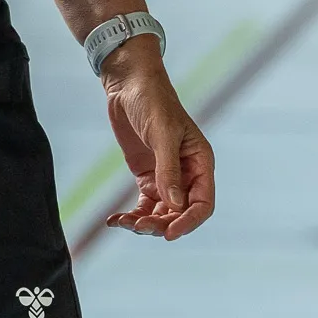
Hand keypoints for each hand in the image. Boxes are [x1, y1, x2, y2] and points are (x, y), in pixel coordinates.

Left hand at [99, 36, 214, 239]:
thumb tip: (174, 205)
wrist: (129, 84)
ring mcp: (166, 176)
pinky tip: (115, 220)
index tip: (169, 234)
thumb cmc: (153, 101)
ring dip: (144, 223)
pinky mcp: (147, 176)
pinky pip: (143, 205)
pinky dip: (131, 215)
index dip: (189, 222)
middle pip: (180, 213)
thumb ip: (168, 169)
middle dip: (162, 224)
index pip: (203, 203)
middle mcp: (187, 173)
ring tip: (123, 223)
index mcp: (200, 162)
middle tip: (139, 227)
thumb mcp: (162, 133)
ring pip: (161, 213)